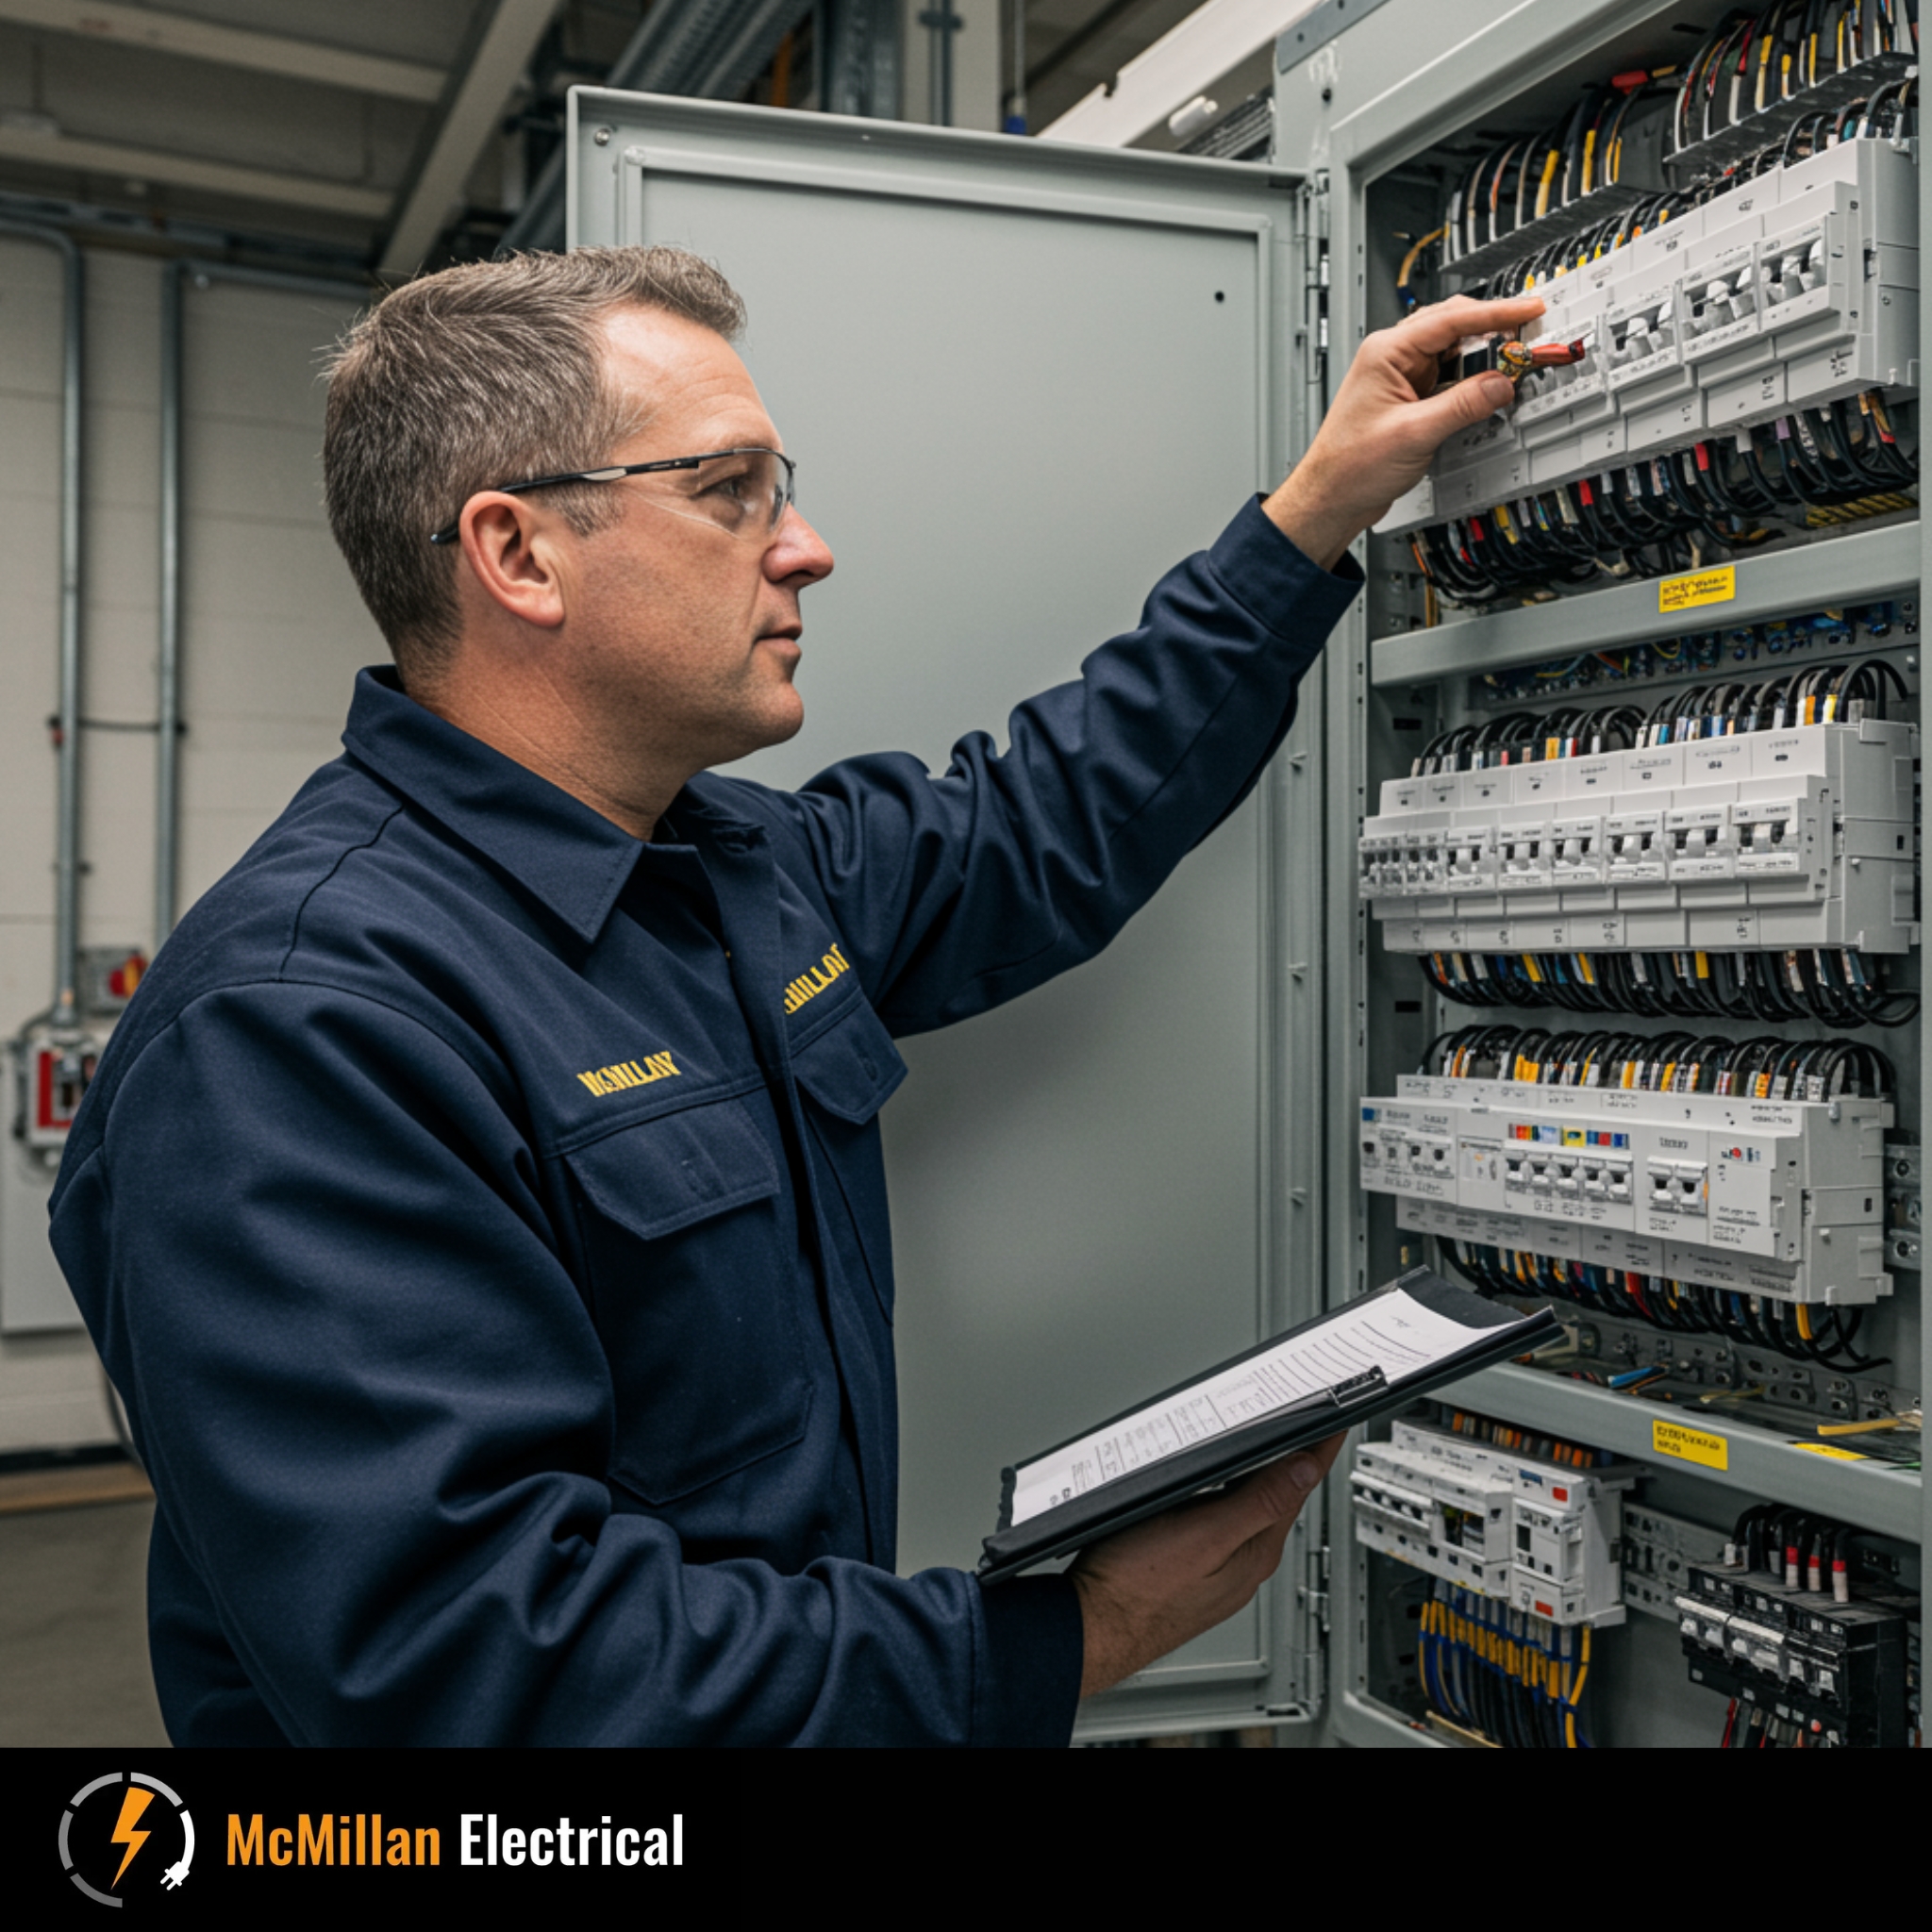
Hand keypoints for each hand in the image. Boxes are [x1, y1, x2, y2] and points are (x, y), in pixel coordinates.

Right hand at [1069, 1430, 1346, 1695]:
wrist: (1091, 1629)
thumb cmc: (1135, 1587)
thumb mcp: (1204, 1533)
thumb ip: (1258, 1502)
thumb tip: (1305, 1469)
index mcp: (1254, 1551)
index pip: (1299, 1487)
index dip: (1318, 1448)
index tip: (1336, 1419)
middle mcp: (1243, 1563)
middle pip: (1278, 1497)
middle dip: (1291, 1458)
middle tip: (1306, 1421)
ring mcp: (1218, 1570)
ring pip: (1250, 1511)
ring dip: (1260, 1477)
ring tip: (1269, 1446)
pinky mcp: (1192, 1571)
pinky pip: (1224, 1525)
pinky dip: (1229, 1497)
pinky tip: (1217, 1489)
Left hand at [1264, 292, 1548, 569]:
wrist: (1330, 498)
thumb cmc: (1350, 466)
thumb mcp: (1414, 434)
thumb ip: (1462, 406)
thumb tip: (1501, 384)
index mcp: (1385, 353)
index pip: (1450, 319)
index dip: (1495, 312)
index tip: (1529, 308)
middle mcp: (1392, 358)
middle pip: (1453, 326)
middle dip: (1493, 327)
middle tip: (1529, 331)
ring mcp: (1401, 378)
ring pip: (1453, 351)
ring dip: (1483, 354)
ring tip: (1514, 359)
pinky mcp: (1409, 399)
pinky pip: (1449, 377)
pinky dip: (1472, 379)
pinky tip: (1488, 386)